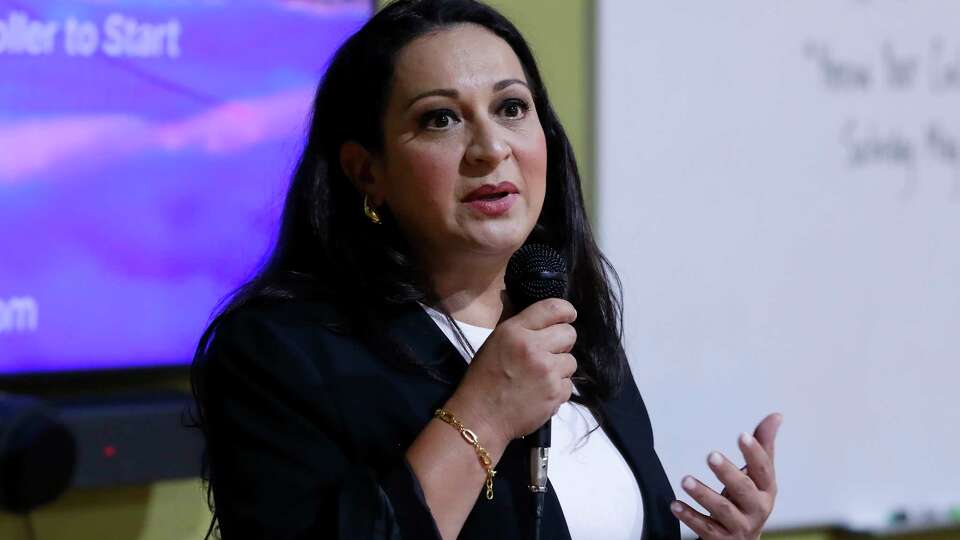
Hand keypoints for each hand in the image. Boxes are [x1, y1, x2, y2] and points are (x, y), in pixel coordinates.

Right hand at [446, 298, 577, 442]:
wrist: (480, 417)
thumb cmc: (483, 379)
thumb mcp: (494, 342)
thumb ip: (518, 326)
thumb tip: (540, 314)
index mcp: (515, 331)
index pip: (552, 308)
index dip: (566, 310)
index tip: (569, 315)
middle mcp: (533, 347)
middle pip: (569, 334)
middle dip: (562, 342)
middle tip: (548, 352)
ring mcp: (547, 371)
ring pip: (571, 361)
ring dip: (559, 368)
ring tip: (539, 376)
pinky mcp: (555, 393)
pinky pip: (568, 384)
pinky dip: (557, 388)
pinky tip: (539, 392)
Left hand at [670, 413, 781, 539]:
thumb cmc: (750, 500)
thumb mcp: (759, 475)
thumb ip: (763, 445)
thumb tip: (776, 415)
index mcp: (767, 489)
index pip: (763, 469)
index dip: (754, 453)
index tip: (742, 435)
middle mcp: (756, 508)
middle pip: (743, 490)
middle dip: (727, 473)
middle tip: (711, 455)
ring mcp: (739, 526)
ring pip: (722, 509)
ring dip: (703, 494)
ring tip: (685, 480)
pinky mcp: (721, 539)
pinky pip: (704, 528)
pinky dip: (689, 516)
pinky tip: (675, 504)